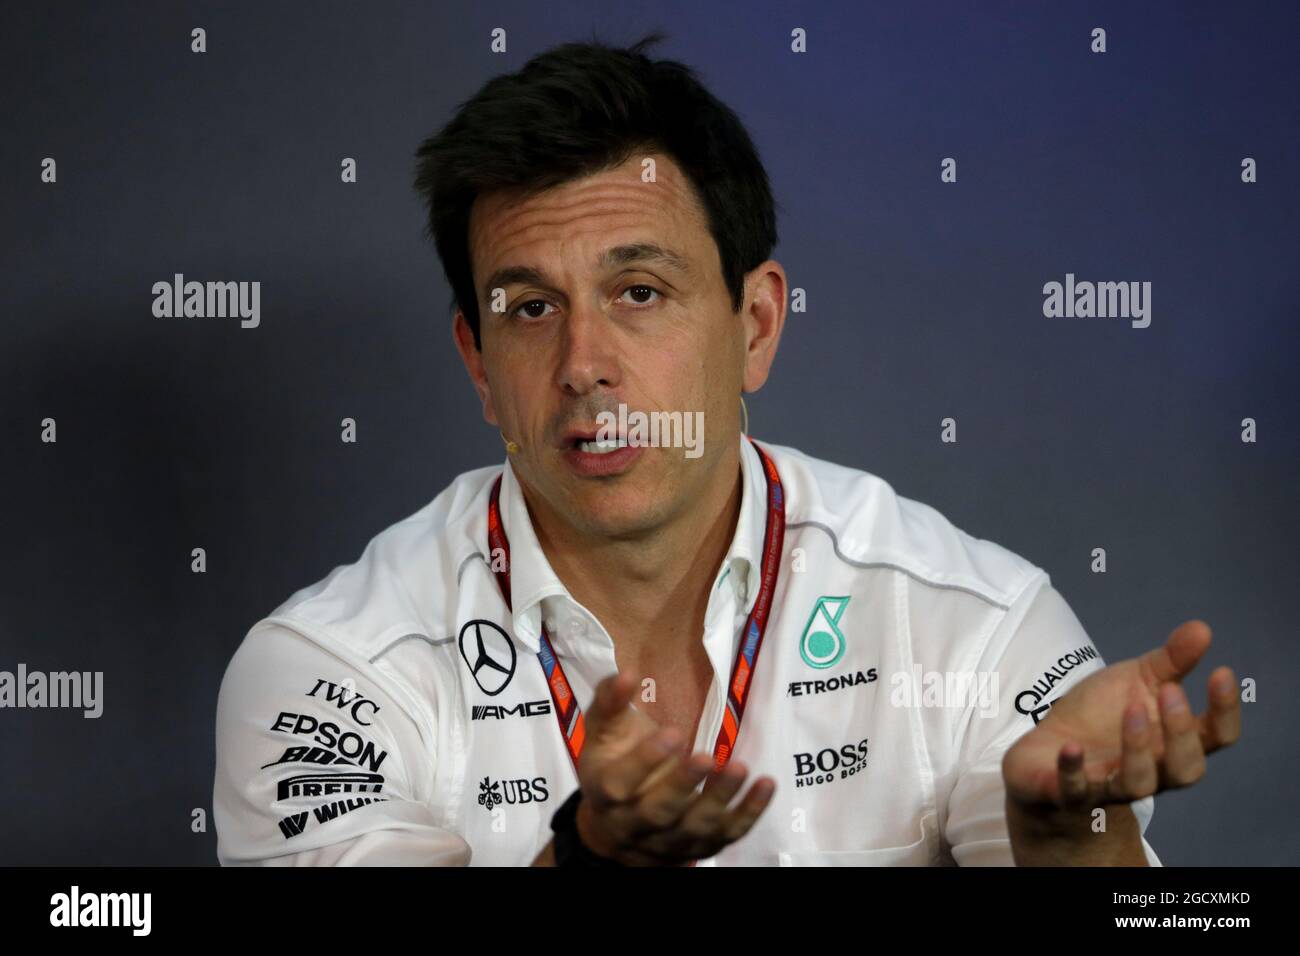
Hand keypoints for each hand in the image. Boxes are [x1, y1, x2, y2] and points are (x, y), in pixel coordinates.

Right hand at [573, 672, 775, 865]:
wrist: (612, 830)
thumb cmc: (610, 767)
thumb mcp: (602, 733)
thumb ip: (610, 701)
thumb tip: (626, 673)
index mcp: (606, 792)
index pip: (621, 784)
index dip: (645, 761)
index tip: (672, 733)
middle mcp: (635, 823)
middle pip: (658, 812)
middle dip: (682, 786)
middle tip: (706, 757)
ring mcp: (669, 840)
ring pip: (695, 827)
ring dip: (720, 799)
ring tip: (740, 767)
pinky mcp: (699, 847)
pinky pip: (727, 835)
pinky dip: (749, 813)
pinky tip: (766, 785)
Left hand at [1002, 619, 1241, 821]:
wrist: (1047, 746)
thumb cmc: (1102, 715)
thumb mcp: (1135, 681)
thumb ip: (1170, 661)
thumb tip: (1202, 628)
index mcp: (1173, 742)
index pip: (1216, 737)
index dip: (1225, 710)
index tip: (1222, 671)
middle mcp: (1151, 771)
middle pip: (1186, 769)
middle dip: (1182, 732)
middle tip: (1170, 690)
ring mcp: (1110, 785)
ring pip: (1139, 784)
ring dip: (1137, 748)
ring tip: (1132, 708)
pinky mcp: (1069, 792)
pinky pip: (1075, 791)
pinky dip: (1073, 772)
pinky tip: (1071, 748)